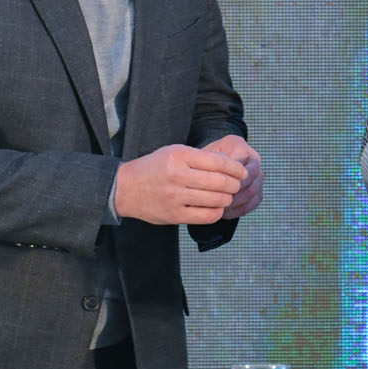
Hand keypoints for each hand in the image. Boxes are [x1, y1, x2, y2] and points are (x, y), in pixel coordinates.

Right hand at [113, 144, 245, 225]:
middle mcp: (178, 176)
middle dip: (235, 184)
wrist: (125, 188)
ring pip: (217, 200)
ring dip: (227, 199)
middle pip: (221, 182)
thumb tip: (231, 164)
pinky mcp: (174, 215)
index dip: (236, 168)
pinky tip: (216, 207)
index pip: (219, 161)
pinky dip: (217, 212)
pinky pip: (206, 216)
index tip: (242, 172)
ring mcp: (175, 197)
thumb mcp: (173, 152)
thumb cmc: (154, 168)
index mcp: (179, 156)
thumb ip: (200, 157)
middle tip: (236, 185)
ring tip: (227, 196)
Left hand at [202, 134, 263, 218]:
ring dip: (236, 202)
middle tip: (217, 201)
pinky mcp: (258, 189)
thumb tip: (208, 179)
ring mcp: (258, 174)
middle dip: (232, 191)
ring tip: (220, 208)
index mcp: (237, 145)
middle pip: (249, 176)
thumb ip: (206, 165)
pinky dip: (240, 209)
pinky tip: (226, 213)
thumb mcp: (201, 158)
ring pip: (252, 190)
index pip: (236, 162)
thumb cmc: (204, 163)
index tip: (211, 188)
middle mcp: (252, 157)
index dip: (226, 178)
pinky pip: (254, 201)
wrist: (212, 168)